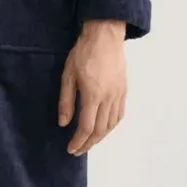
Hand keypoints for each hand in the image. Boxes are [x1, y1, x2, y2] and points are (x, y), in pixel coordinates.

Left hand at [58, 20, 127, 154]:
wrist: (105, 36)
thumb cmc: (83, 53)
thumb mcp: (68, 75)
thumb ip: (65, 101)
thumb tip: (63, 123)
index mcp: (93, 95)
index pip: (86, 127)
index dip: (78, 141)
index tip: (70, 149)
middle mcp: (108, 98)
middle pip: (100, 130)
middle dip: (88, 144)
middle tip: (78, 150)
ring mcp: (118, 94)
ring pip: (111, 125)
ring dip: (100, 137)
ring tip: (89, 142)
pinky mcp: (123, 90)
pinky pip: (119, 115)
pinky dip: (111, 126)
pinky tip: (104, 128)